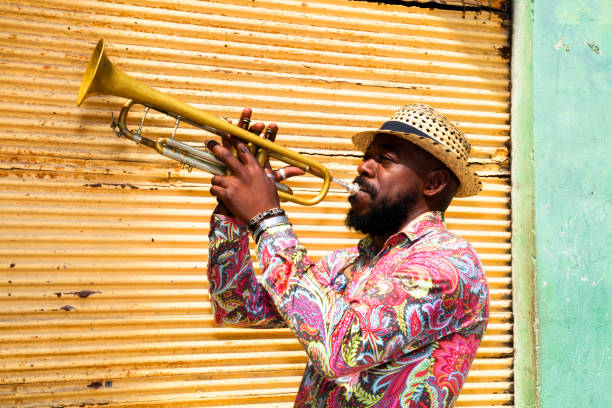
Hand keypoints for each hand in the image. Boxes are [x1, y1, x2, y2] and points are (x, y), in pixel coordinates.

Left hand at [208, 108, 302, 222]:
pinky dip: (215, 191)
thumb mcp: (273, 184)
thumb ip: (278, 173)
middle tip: (209, 143)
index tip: (229, 133)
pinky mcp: (227, 195)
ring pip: (217, 176)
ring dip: (217, 180)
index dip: (235, 140)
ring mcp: (234, 184)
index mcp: (255, 169)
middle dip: (217, 148)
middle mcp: (244, 174)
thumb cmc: (270, 201)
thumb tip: (301, 170)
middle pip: (226, 156)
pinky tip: (219, 194)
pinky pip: (214, 188)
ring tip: (221, 185)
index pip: (244, 150)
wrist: (264, 218)